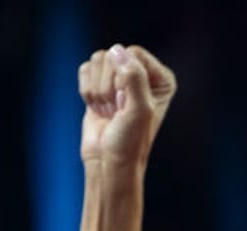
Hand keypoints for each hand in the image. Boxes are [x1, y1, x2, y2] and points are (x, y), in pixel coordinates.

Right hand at [78, 44, 175, 167]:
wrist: (108, 162)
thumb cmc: (129, 142)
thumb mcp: (139, 110)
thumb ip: (133, 78)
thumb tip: (116, 51)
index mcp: (161, 79)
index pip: (134, 53)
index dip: (123, 76)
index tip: (125, 101)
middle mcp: (143, 75)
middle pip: (113, 54)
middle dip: (108, 85)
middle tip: (116, 109)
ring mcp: (120, 79)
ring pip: (98, 60)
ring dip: (97, 89)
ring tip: (108, 110)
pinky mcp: (99, 84)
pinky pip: (85, 69)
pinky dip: (86, 90)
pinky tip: (97, 108)